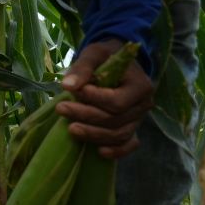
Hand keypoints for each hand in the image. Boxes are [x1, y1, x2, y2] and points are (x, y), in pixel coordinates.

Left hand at [57, 39, 152, 159]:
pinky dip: (116, 151)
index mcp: (141, 85)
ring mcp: (139, 118)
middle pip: (115, 119)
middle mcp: (144, 105)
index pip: (117, 101)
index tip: (74, 92)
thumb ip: (83, 68)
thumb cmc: (106, 56)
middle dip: (87, 116)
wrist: (118, 63)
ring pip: (119, 134)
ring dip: (94, 134)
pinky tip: (99, 152)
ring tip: (70, 128)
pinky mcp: (132, 128)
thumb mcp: (94, 53)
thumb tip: (68, 86)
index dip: (95, 100)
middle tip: (61, 108)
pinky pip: (127, 144)